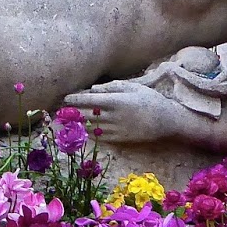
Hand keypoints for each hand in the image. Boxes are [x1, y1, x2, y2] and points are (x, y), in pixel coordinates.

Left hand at [64, 80, 179, 144]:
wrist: (167, 121)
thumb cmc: (151, 100)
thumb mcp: (133, 87)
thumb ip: (112, 87)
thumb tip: (93, 89)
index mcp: (116, 100)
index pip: (88, 99)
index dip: (74, 99)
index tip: (64, 97)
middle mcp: (113, 116)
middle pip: (85, 114)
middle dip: (71, 112)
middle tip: (59, 109)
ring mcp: (115, 129)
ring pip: (89, 126)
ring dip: (76, 123)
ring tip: (66, 120)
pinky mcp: (118, 139)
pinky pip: (98, 137)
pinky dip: (88, 133)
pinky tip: (81, 129)